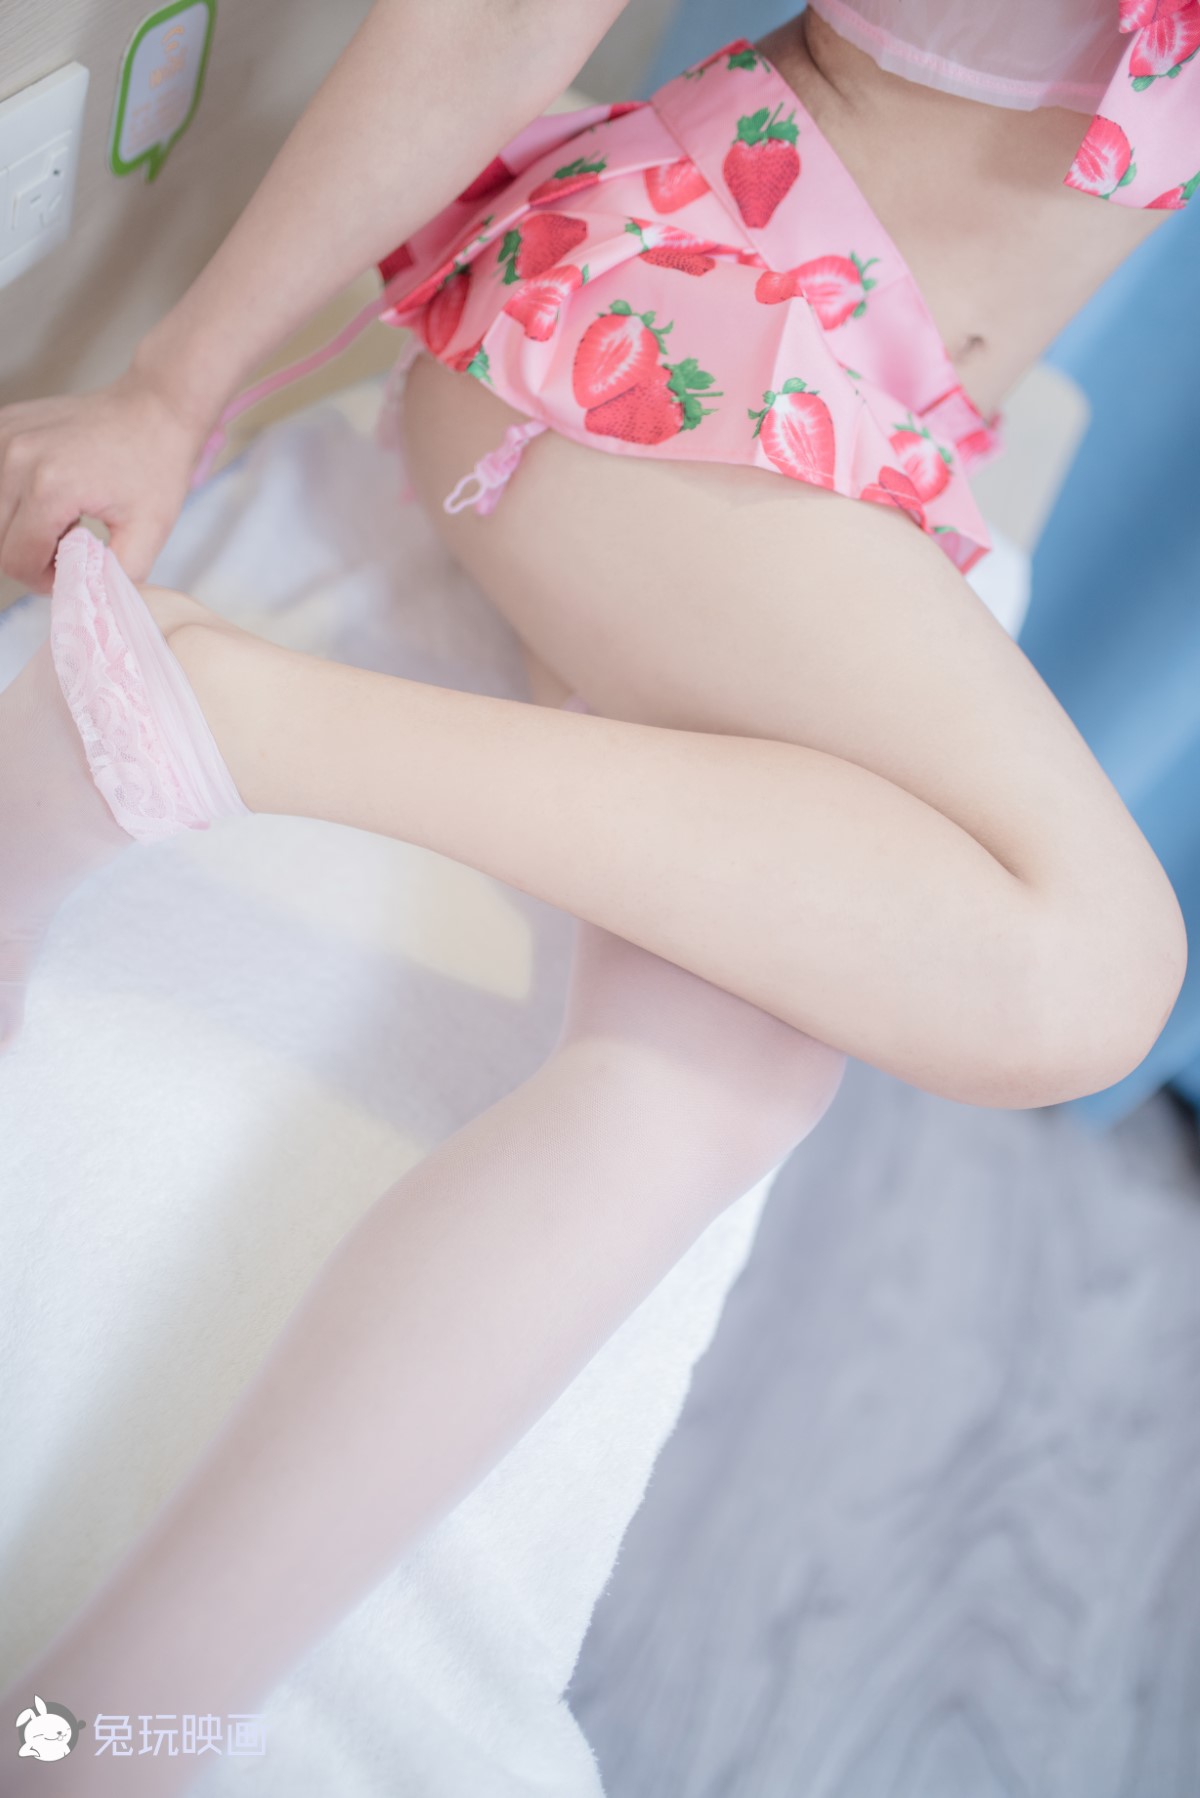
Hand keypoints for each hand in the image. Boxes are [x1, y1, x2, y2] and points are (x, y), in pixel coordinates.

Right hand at [0, 366, 208, 593]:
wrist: (153, 408)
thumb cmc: (155, 468)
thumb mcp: (149, 533)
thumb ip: (114, 577)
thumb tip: (87, 602)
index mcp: (50, 488)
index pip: (16, 560)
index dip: (41, 579)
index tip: (72, 572)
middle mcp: (16, 458)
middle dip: (31, 556)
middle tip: (70, 547)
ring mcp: (4, 437)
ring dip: (21, 527)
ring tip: (63, 518)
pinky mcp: (2, 426)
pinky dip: (14, 498)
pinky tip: (50, 494)